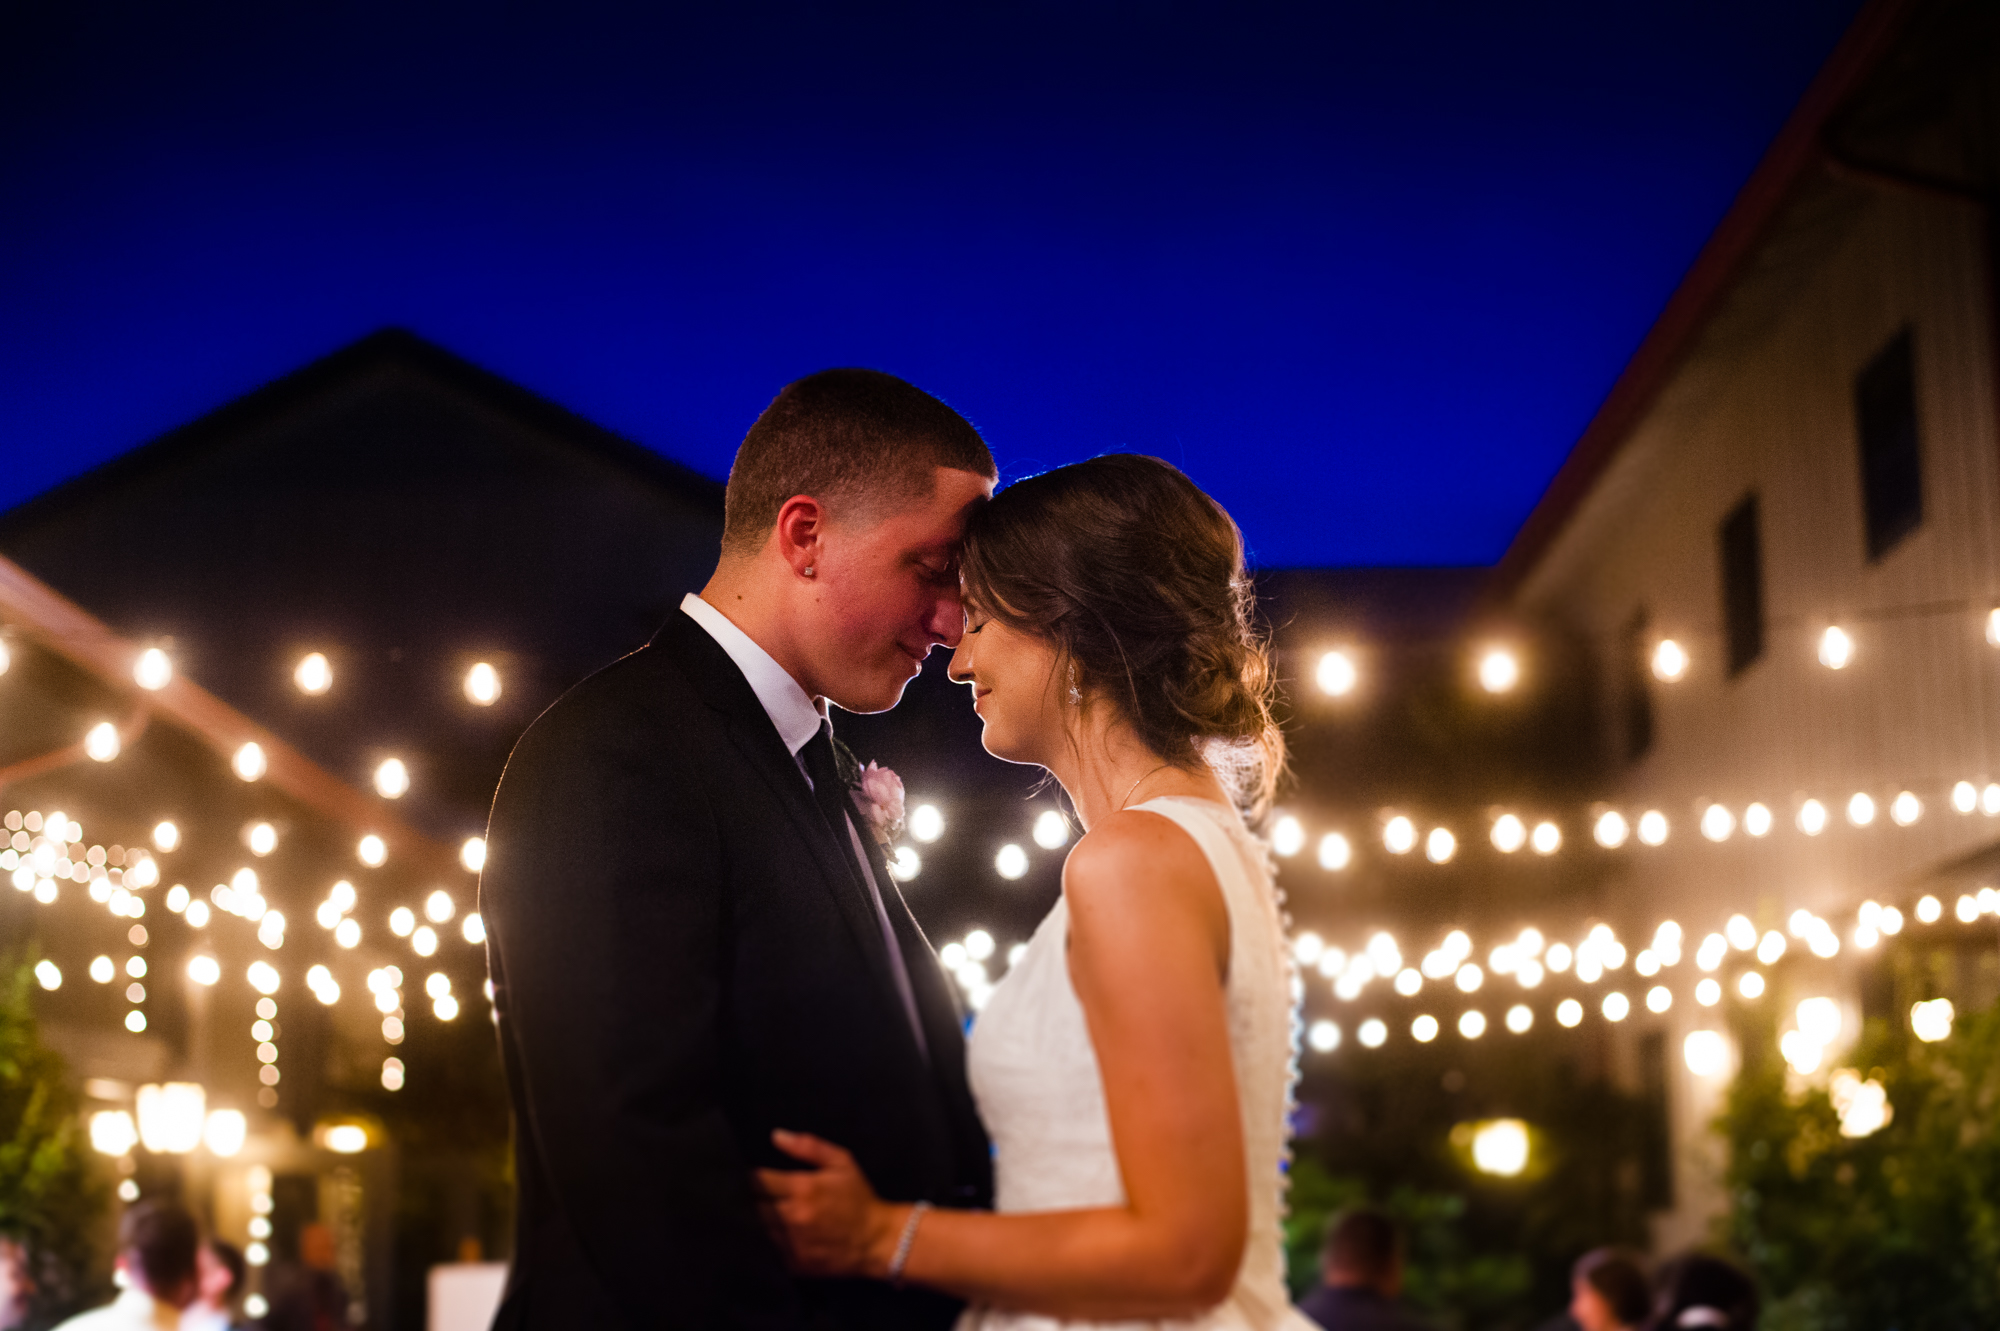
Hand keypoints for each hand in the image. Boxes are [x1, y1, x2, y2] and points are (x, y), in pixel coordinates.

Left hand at [756, 1130, 904, 1277]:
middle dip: (747, 1199)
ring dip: (754, 1221)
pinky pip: (768, 1251)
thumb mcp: (842, 1163)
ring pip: (755, 1230)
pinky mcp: (794, 1263)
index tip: (750, 1176)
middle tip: (750, 1195)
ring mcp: (792, 1242)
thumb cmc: (859, 1199)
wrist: (877, 1240)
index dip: (749, 1177)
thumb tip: (777, 1136)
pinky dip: (765, 1242)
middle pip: (751, 1206)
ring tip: (758, 1214)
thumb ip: (808, 1146)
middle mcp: (792, 1216)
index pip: (757, 1180)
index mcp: (802, 1188)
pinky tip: (770, 1235)